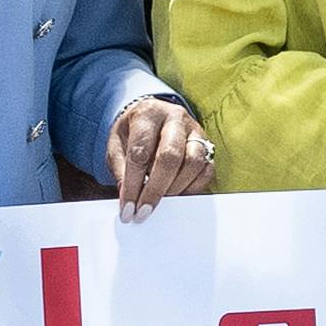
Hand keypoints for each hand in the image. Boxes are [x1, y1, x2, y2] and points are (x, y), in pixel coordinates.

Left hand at [102, 88, 223, 212]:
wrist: (151, 116)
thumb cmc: (132, 132)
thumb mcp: (117, 145)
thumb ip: (121, 170)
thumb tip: (129, 200)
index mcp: (148, 114)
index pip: (140, 152)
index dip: (133, 185)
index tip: (128, 209)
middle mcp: (175, 118)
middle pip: (170, 156)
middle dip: (156, 189)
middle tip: (144, 211)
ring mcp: (195, 130)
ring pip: (193, 163)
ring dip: (175, 189)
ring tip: (160, 202)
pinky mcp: (208, 145)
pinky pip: (206, 170)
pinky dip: (192, 188)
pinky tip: (177, 196)